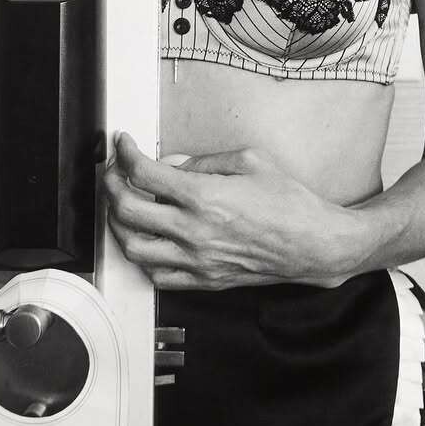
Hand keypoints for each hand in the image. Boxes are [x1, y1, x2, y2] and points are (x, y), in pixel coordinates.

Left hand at [103, 131, 356, 289]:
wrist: (313, 243)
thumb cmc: (289, 203)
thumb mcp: (249, 160)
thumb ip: (204, 161)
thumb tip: (173, 165)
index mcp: (203, 196)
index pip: (143, 174)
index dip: (124, 154)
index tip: (123, 145)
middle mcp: (193, 231)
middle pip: (126, 211)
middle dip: (111, 185)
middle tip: (114, 173)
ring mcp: (196, 260)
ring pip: (134, 248)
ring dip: (120, 224)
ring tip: (125, 207)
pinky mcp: (204, 280)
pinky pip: (157, 275)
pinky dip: (144, 257)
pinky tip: (149, 241)